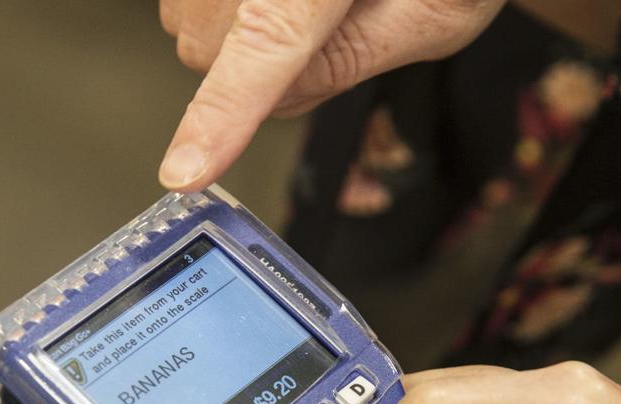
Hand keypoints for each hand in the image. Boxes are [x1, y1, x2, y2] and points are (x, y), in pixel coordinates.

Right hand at [157, 0, 506, 189]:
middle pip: (212, 44)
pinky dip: (225, 7)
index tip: (185, 170)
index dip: (221, 116)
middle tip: (324, 28)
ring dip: (237, 30)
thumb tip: (273, 100)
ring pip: (189, 21)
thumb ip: (353, 60)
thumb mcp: (435, 14)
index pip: (265, 44)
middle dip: (257, 64)